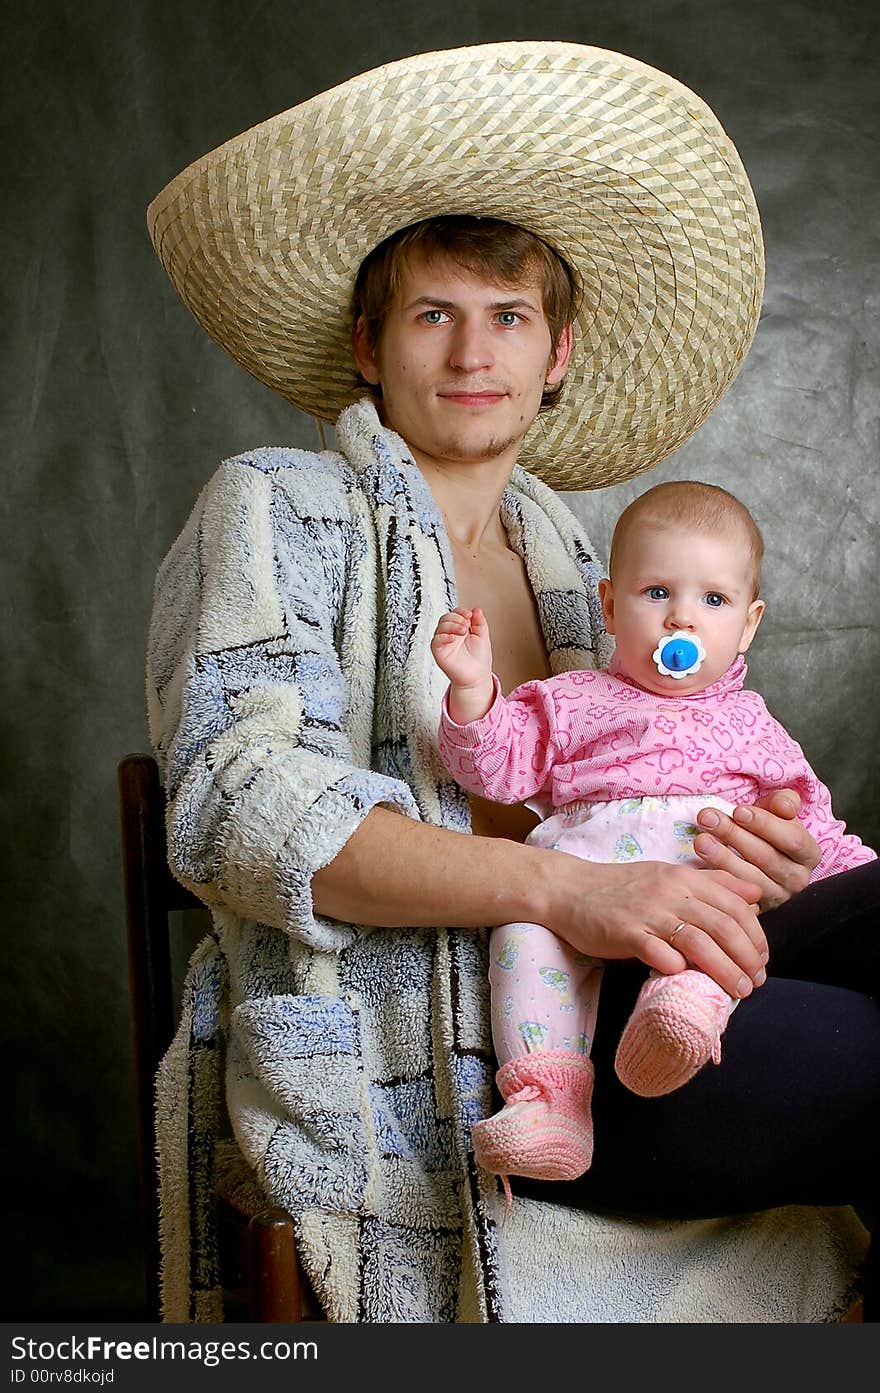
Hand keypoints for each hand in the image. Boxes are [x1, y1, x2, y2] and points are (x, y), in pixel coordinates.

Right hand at [431, 607, 493, 712]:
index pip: (456, 613)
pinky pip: (436, 640)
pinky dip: (443, 636)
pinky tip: (453, 638)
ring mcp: (444, 642)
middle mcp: (450, 634)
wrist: (477, 675)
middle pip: (446, 617)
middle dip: (456, 618)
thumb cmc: (479, 659)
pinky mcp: (438, 651)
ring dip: (452, 625)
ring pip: (440, 626)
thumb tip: (476, 609)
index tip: (470, 615)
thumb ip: (479, 622)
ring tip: (463, 631)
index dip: (461, 612)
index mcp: (460, 628)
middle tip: (466, 625)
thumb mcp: (483, 636)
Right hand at [540, 854, 767, 998]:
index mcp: (685, 878)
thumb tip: (754, 896)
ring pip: (699, 943)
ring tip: (738, 991)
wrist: (570, 889)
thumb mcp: (668, 876)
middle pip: (724, 926)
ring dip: (725, 971)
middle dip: (748, 958)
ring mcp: (648, 913)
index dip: (756, 936)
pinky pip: (659, 954)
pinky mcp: (625, 933)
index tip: (762, 959)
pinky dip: (679, 969)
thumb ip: (711, 884)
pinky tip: (687, 980)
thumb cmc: (622, 887)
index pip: (736, 906)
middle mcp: (671, 892)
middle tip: (756, 981)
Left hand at [693, 789, 819, 911]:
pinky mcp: (755, 910)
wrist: (759, 855)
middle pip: (765, 857)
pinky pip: (735, 897)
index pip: (792, 840)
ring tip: (700, 840)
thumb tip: (784, 806)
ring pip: (748, 878)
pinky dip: (717, 880)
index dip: (765, 824)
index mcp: (808, 854)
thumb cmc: (768, 830)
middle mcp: (797, 879)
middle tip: (707, 818)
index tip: (738, 811)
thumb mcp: (779, 812)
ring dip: (721, 857)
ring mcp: (776, 898)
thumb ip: (785, 803)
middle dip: (733, 835)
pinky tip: (700, 867)